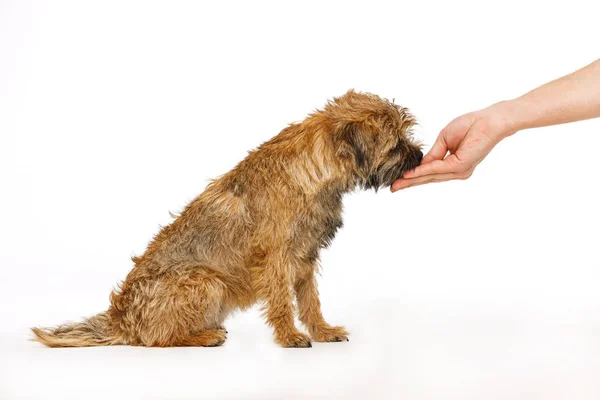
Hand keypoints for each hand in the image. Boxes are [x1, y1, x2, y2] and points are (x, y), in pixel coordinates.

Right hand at [391, 102, 515, 191]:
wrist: (489, 121)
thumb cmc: (470, 125)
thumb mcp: (445, 139)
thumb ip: (433, 154)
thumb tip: (420, 166)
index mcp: (453, 165)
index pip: (429, 173)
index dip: (413, 177)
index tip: (397, 181)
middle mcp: (456, 172)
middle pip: (428, 179)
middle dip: (409, 183)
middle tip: (392, 188)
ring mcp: (459, 171)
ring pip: (430, 176)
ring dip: (412, 180)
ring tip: (397, 184)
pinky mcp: (460, 166)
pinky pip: (437, 169)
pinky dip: (422, 171)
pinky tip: (411, 174)